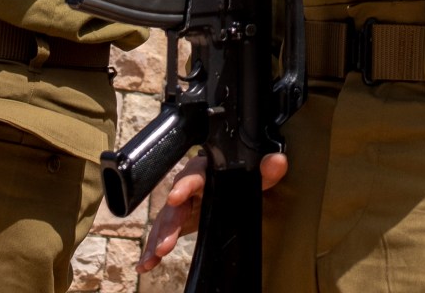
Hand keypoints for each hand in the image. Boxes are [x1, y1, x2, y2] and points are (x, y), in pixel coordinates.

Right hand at [140, 152, 288, 271]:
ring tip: (154, 255)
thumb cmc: (241, 177)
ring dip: (159, 237)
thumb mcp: (258, 175)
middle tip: (165, 241)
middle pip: (177, 201)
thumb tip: (277, 161)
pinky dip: (154, 248)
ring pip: (166, 219)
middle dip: (170, 222)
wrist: (233, 184)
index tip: (176, 197)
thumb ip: (268, 169)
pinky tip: (147, 263)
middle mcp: (191, 185)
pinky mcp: (179, 220)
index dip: (185, 185)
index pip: (195, 174)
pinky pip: (163, 233)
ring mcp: (183, 204)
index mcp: (208, 171)